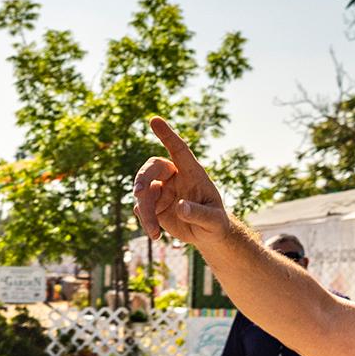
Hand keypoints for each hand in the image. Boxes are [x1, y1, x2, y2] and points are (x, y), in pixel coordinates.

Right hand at [133, 116, 228, 244]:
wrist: (206, 235)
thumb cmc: (215, 223)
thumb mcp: (213, 221)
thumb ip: (199, 213)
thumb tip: (180, 207)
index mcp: (192, 173)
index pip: (178, 149)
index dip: (167, 135)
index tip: (154, 120)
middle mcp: (174, 177)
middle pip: (152, 168)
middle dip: (142, 178)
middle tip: (138, 192)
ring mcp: (162, 190)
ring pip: (143, 193)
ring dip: (145, 211)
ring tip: (154, 232)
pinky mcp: (153, 205)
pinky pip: (141, 208)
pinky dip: (145, 221)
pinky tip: (155, 233)